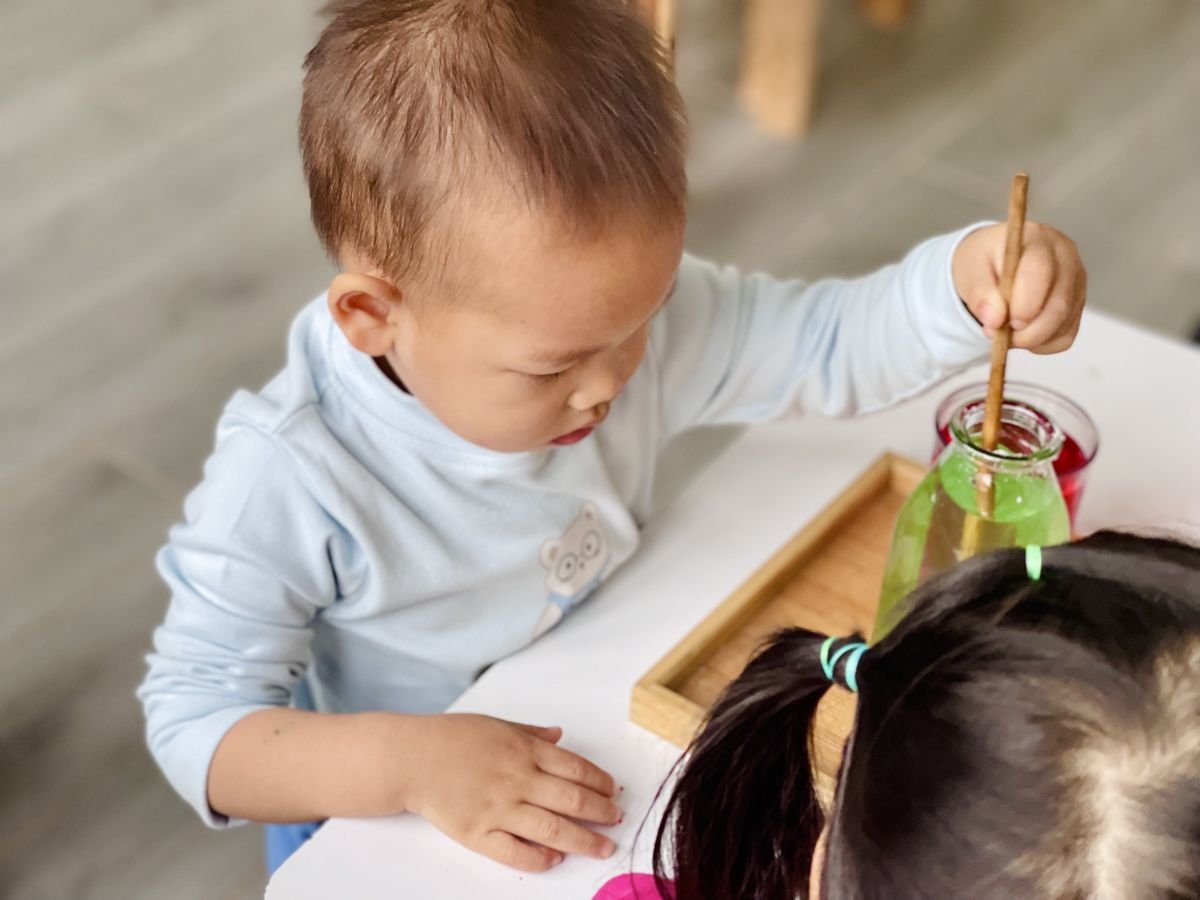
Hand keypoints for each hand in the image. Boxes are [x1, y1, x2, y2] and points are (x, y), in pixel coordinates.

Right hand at [403, 714, 621, 871]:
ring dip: (584, 840)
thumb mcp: (496, 724)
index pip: (576, 768)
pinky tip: (555, 858)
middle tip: (617, 820)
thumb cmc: (451, 738)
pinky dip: (540, 857)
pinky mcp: (478, 834)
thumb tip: (560, 736)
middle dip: (602, 812)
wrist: (410, 758)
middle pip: (573, 800)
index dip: (600, 782)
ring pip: (553, 829)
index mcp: (524, 750)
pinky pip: (516, 851)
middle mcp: (518, 780)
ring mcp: (499, 809)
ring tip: (603, 847)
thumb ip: (530, 733)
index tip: (613, 792)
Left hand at [952, 221, 1086, 353]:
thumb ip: (979, 292)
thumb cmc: (985, 261)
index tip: (1003, 323)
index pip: (1040, 272)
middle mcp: (1065, 257)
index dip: (1024, 304)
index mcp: (1038, 239)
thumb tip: (994, 320)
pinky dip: (1041, 344)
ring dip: (1031, 339)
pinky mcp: (1078, 304)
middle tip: (1000, 335)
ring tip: (1007, 331)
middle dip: (1027, 331)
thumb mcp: (971, 269)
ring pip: (1063, 324)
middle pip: (1059, 304)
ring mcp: (1076, 282)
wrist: (996, 262)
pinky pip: (1065, 336)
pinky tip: (1024, 331)